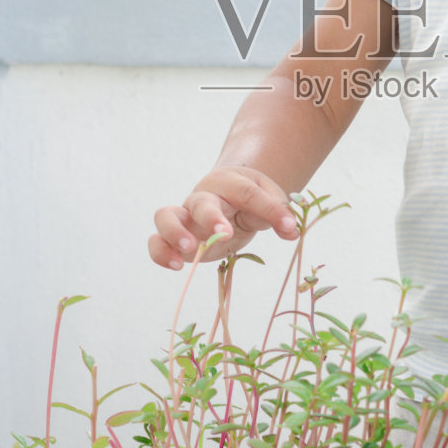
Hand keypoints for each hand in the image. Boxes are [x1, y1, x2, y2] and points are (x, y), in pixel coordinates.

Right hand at [147, 165, 299, 270]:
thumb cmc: (248, 197)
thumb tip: (291, 231)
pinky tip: (177, 266)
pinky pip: (157, 242)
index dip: (268, 210)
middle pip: (201, 202)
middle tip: (224, 234)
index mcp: (229, 182)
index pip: (248, 193)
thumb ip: (278, 212)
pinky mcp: (174, 237)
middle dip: (211, 217)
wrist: (226, 194)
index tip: (288, 228)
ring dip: (174, 232)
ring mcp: (185, 216)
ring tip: (190, 250)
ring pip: (165, 216)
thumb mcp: (269, 198)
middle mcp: (203, 196)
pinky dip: (161, 253)